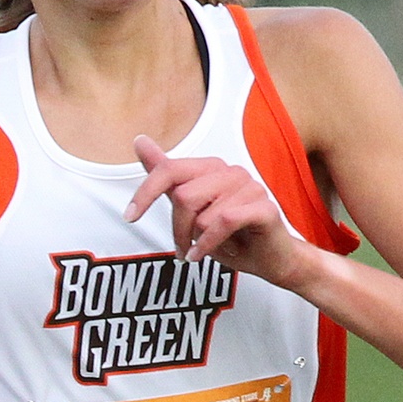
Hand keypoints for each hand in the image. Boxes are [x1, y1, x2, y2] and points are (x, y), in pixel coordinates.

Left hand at [127, 137, 310, 287]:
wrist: (272, 260)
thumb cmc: (233, 237)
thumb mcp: (191, 209)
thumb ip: (167, 176)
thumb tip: (140, 140)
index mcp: (212, 168)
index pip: (169, 170)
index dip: (145, 193)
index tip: (129, 216)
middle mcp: (231, 171)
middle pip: (183, 197)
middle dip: (177, 230)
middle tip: (182, 249)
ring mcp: (250, 187)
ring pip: (203, 215)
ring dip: (197, 242)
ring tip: (205, 250)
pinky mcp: (263, 207)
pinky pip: (224, 222)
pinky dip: (208, 244)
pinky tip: (203, 255)